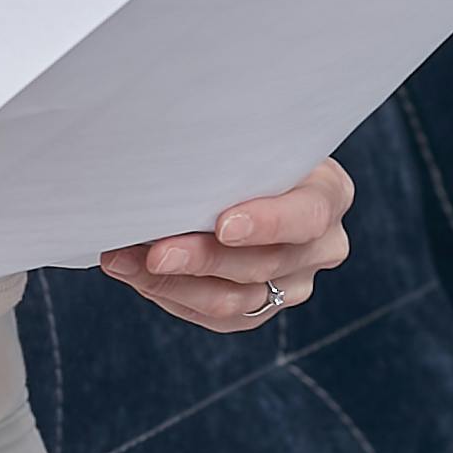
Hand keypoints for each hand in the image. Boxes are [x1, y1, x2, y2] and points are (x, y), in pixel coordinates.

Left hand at [98, 159, 353, 333]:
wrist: (246, 173)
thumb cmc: (244, 147)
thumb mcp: (251, 135)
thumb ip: (229, 150)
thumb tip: (171, 163)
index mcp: (329, 194)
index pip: (307, 216)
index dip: (267, 224)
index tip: (223, 225)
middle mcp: (321, 246)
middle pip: (262, 265)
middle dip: (201, 259)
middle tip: (153, 251)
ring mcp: (293, 285)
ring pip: (233, 301)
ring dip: (171, 282)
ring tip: (122, 260)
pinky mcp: (259, 310)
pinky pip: (212, 317)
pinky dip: (168, 294)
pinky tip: (133, 272)